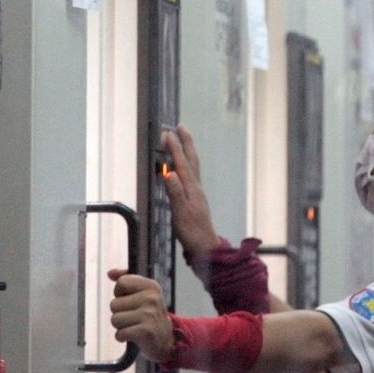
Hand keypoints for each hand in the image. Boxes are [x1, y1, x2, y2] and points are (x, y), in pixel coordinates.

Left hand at [108, 269, 175, 362]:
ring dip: (121, 326)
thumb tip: (110, 273)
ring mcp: (150, 314)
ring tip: (134, 326)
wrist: (166, 340)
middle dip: (120, 313)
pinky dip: (122, 337)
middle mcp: (152, 298)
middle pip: (114, 304)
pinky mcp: (146, 331)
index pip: (121, 283)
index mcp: (152, 285)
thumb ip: (126, 280)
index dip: (120, 294)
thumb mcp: (143, 293)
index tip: (131, 301)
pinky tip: (134, 336)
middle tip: (134, 317)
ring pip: (114, 319)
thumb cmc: (149, 315)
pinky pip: (119, 333)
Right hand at [163, 124, 220, 256]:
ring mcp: (197, 192)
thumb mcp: (180, 213)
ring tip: (182, 138)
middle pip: (191, 159)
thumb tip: (169, 173)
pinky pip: (191, 174)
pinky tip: (183, 165)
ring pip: (193, 165)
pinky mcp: (196, 198)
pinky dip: (187, 163)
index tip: (167, 133)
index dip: (175, 148)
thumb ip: (175, 193)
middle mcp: (196, 187)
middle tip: (180, 126)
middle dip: (186, 142)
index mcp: (192, 188)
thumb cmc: (192, 232)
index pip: (182, 163)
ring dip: (187, 150)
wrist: (206, 246)